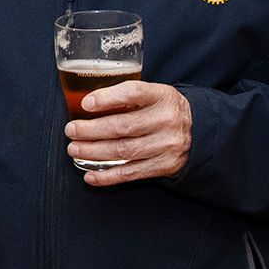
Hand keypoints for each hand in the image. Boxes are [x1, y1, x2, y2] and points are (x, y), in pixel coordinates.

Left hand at [65, 80, 191, 184]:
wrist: (198, 132)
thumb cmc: (162, 110)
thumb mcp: (152, 94)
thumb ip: (126, 96)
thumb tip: (84, 104)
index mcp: (162, 96)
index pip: (133, 93)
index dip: (107, 98)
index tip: (85, 104)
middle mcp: (167, 120)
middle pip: (123, 126)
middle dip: (91, 130)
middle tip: (71, 130)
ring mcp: (167, 145)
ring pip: (124, 151)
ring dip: (93, 152)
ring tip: (74, 149)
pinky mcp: (165, 166)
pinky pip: (131, 173)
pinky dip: (107, 176)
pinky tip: (89, 175)